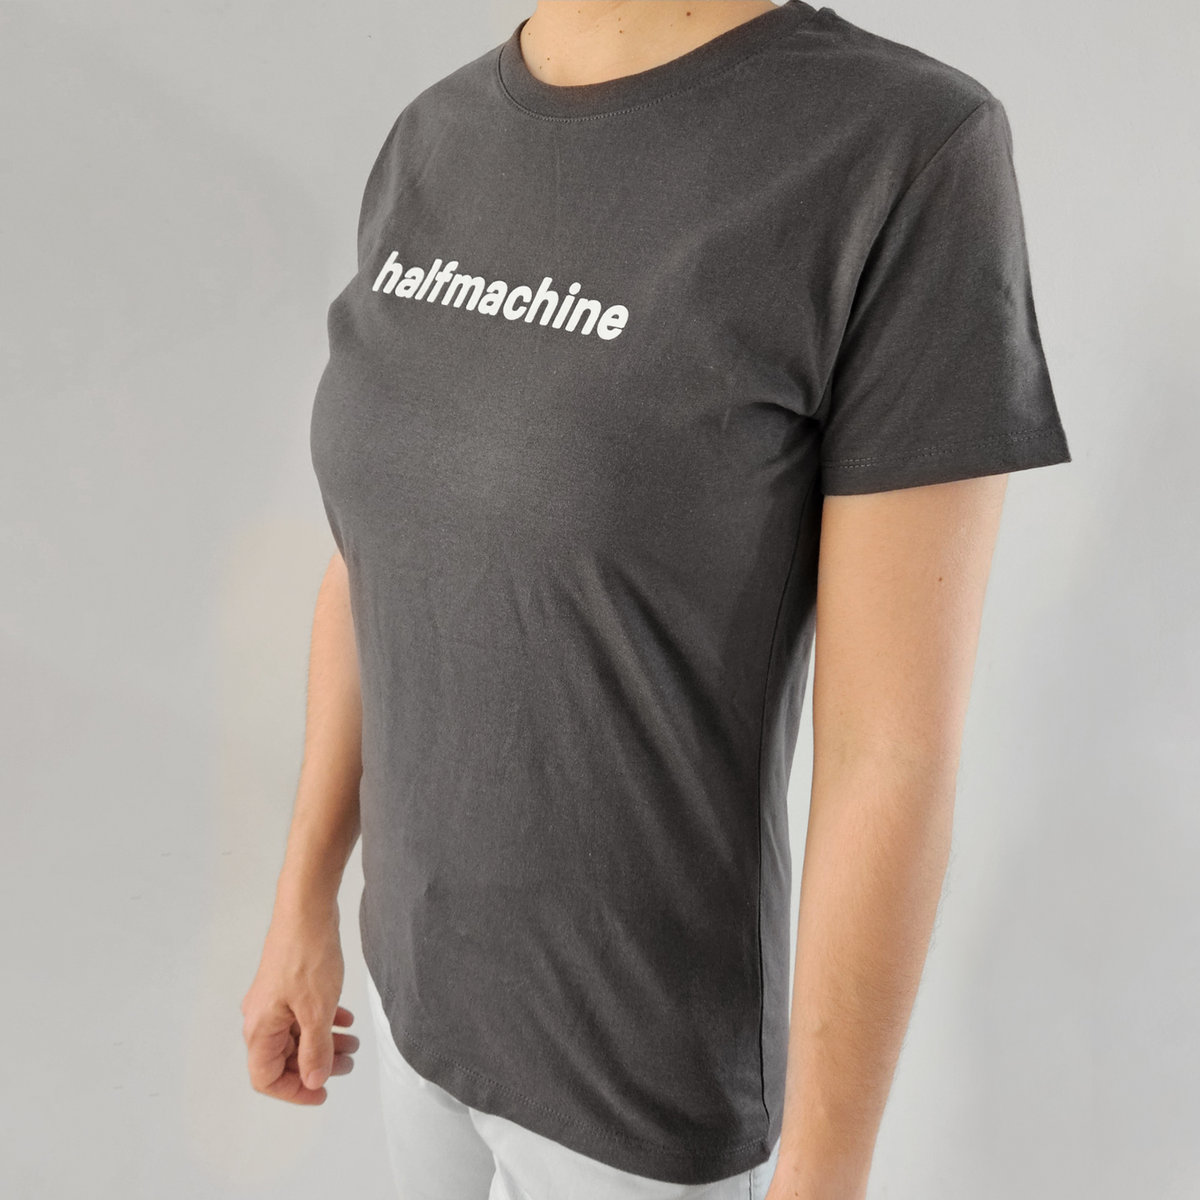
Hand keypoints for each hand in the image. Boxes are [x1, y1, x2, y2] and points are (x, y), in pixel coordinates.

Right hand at [240, 907, 357, 1103]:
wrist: (306, 908)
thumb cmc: (308, 958)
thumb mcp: (317, 1010)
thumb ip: (315, 1050)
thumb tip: (313, 1082)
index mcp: (260, 1028)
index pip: (266, 1078)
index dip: (294, 1091)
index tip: (324, 1091)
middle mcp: (261, 1016)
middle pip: (283, 1058)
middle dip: (316, 1066)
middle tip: (349, 1064)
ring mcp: (274, 999)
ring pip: (296, 1034)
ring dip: (324, 1043)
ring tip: (354, 1043)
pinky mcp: (288, 983)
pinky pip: (302, 1014)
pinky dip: (323, 1021)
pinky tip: (346, 1018)